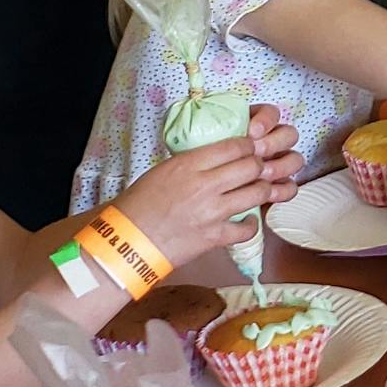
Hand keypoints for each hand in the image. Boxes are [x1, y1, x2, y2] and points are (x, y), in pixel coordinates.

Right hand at [113, 107, 302, 271]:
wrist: (124, 242)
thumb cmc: (138, 204)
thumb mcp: (163, 172)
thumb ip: (193, 163)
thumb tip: (221, 156)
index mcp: (188, 165)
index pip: (234, 146)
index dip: (249, 145)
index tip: (251, 148)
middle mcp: (204, 186)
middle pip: (252, 166)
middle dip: (259, 165)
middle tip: (257, 169)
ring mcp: (212, 212)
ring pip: (257, 193)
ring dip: (262, 190)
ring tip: (258, 189)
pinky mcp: (214, 237)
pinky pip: (248, 229)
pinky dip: (251, 224)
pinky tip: (247, 220)